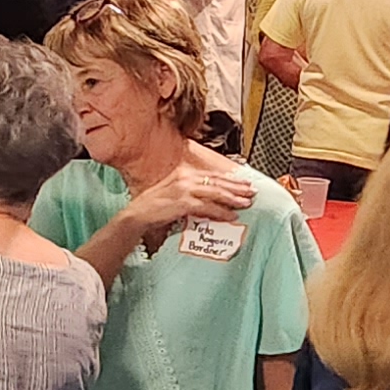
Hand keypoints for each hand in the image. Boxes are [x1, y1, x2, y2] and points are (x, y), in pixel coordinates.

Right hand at [120, 156, 254, 253]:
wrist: (136, 215)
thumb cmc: (152, 207)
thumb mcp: (172, 193)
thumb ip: (189, 192)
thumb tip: (208, 198)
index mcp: (182, 173)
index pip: (211, 175)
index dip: (229, 179)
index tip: (243, 183)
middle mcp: (184, 177)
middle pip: (217, 181)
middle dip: (236, 187)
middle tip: (252, 191)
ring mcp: (183, 189)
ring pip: (215, 192)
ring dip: (233, 198)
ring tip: (246, 203)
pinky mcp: (183, 202)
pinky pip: (207, 207)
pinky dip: (221, 212)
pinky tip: (231, 216)